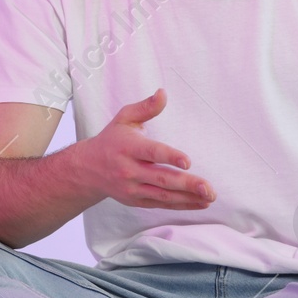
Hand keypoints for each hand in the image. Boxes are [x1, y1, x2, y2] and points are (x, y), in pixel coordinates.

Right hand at [76, 89, 214, 209]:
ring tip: (210, 197)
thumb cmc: (112, 139)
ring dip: (189, 198)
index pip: (151, 152)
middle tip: (208, 188)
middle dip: (187, 184)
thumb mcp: (124, 118)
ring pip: (163, 195)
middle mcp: (129, 170)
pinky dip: (181, 205)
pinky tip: (200, 203)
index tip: (188, 162)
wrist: (88, 169)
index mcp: (128, 147)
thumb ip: (146, 107)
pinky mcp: (136, 200)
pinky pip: (161, 204)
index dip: (170, 157)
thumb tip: (163, 93)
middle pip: (161, 178)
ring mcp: (132, 188)